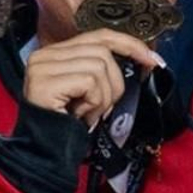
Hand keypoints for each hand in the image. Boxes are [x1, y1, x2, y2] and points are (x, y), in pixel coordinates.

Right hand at [23, 29, 161, 127]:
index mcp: (54, 53)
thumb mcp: (89, 92)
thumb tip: (143, 57)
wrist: (45, 156)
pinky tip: (82, 117)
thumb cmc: (71, 126)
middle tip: (104, 108)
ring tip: (89, 115)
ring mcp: (42, 68)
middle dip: (115, 82)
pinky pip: (90, 82)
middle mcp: (44, 55)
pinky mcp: (44, 83)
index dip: (128, 44)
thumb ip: (102, 70)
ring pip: (99, 66)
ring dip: (103, 98)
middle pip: (102, 51)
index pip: (98, 36)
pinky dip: (95, 103)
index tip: (151, 59)